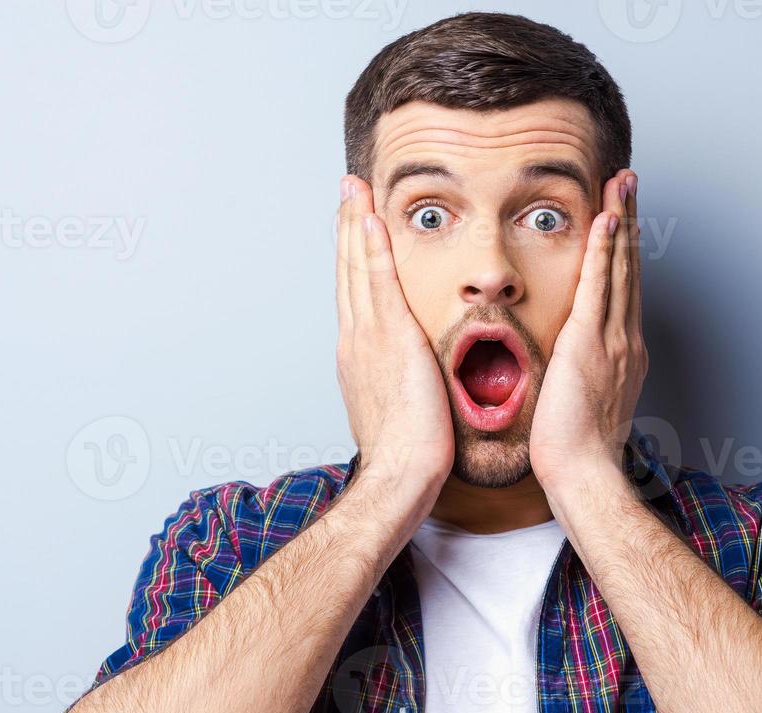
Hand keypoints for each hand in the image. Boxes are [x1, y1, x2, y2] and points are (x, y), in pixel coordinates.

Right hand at [335, 175, 453, 499]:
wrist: (399, 476)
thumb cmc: (407, 455)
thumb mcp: (400, 408)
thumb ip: (403, 382)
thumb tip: (415, 376)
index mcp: (359, 356)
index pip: (355, 294)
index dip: (352, 256)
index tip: (354, 226)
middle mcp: (356, 341)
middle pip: (347, 271)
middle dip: (347, 227)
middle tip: (346, 188)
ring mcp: (369, 339)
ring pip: (357, 269)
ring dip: (355, 223)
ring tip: (353, 188)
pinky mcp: (391, 341)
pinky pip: (379, 284)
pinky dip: (372, 250)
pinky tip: (370, 219)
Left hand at [530, 169, 647, 495]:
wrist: (582, 473)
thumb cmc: (573, 451)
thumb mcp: (578, 403)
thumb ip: (575, 377)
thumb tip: (562, 371)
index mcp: (621, 354)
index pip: (622, 291)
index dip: (623, 251)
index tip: (620, 219)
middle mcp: (625, 340)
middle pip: (629, 268)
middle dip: (630, 221)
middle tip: (628, 182)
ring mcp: (613, 340)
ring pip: (620, 268)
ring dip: (622, 221)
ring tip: (622, 183)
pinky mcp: (591, 343)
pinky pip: (600, 286)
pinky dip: (606, 250)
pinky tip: (607, 219)